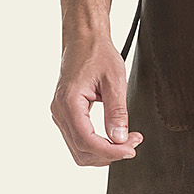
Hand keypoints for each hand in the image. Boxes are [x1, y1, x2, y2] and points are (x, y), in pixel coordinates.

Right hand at [51, 37, 143, 164]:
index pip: (86, 141)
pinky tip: (114, 137)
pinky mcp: (66, 115)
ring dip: (103, 152)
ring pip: (79, 150)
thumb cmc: (98, 54)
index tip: (130, 150)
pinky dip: (97, 145)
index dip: (110, 151)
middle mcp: (60, 111)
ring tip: (127, 140)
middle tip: (133, 143)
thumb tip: (120, 139)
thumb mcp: (114, 80)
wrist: (84, 40)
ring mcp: (60, 115)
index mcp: (69, 102)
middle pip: (81, 151)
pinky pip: (79, 140)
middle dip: (109, 154)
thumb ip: (117, 112)